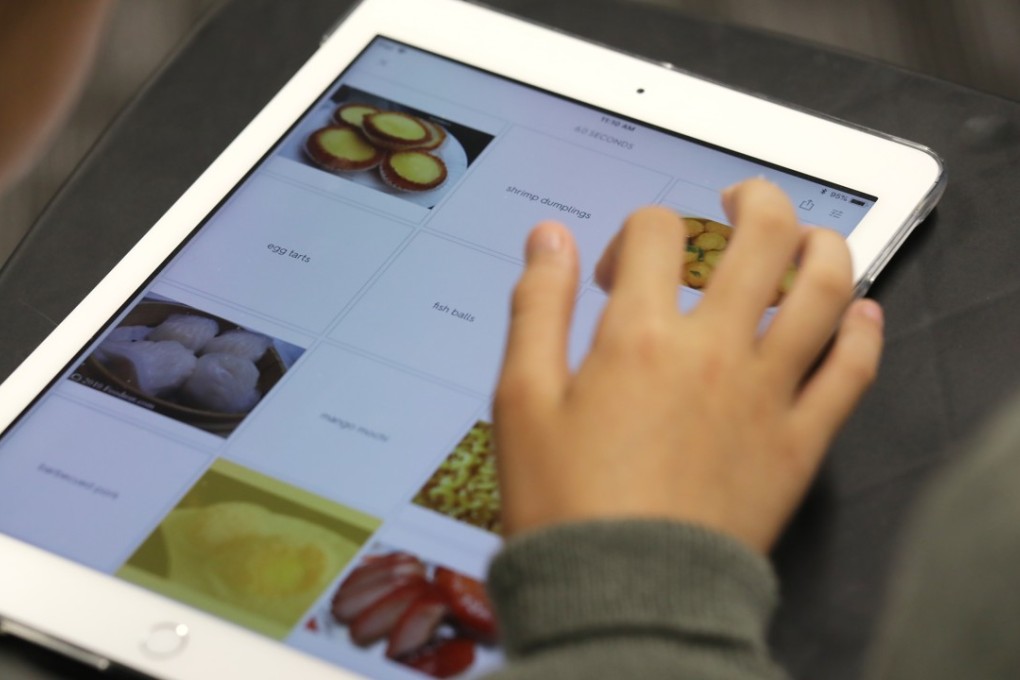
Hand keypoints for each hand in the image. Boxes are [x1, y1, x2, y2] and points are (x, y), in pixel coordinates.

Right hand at [493, 179, 882, 552]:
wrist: (623, 596)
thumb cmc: (566, 504)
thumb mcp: (521, 400)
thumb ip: (536, 307)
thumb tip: (548, 239)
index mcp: (638, 337)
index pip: (653, 234)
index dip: (632, 234)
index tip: (614, 271)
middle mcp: (712, 351)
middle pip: (760, 236)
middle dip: (753, 200)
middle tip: (739, 200)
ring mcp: (765, 395)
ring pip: (822, 290)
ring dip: (823, 247)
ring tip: (808, 239)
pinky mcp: (799, 444)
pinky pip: (852, 373)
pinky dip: (864, 332)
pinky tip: (859, 312)